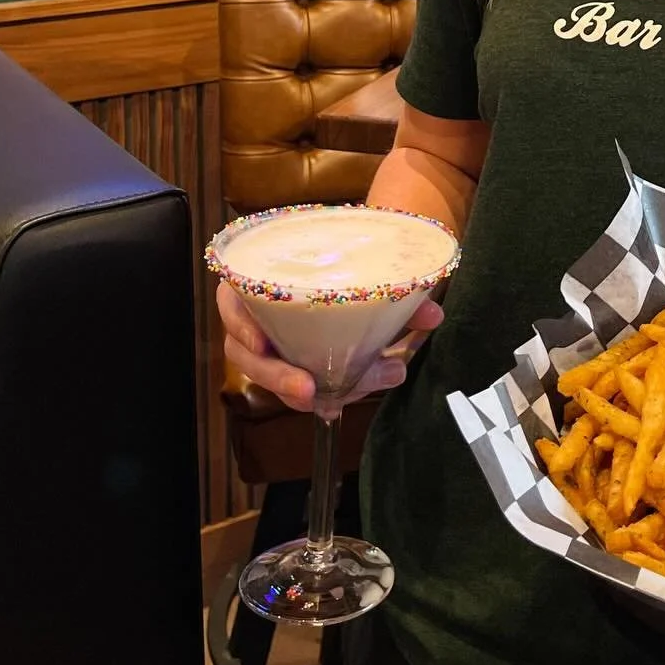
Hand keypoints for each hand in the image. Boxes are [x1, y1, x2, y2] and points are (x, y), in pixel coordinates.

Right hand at [217, 280, 444, 411]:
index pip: (233, 301)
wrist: (358, 263)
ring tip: (350, 395)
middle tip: (309, 391)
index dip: (241, 324)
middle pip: (250, 355)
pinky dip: (323, 395)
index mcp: (261, 279)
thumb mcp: (368, 265)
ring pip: (275, 378)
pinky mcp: (293, 365)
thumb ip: (399, 290)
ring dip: (310, 391)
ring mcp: (272, 346)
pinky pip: (298, 387)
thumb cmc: (350, 259)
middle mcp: (257, 316)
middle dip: (279, 377)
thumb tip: (432, 315)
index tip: (261, 343)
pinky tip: (340, 405)